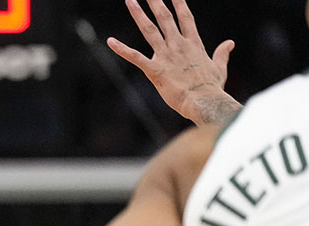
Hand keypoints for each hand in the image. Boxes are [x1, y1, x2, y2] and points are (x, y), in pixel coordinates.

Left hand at [107, 0, 240, 125]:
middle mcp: (179, 46)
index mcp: (193, 44)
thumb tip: (230, 43)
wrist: (205, 101)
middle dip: (156, 2)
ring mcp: (166, 56)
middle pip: (165, 18)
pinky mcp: (155, 70)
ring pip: (150, 30)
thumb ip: (222, 54)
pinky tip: (110, 41)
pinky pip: (135, 57)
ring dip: (139, 15)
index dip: (179, 4)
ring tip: (130, 1)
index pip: (185, 18)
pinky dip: (122, 49)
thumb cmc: (212, 88)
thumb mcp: (220, 67)